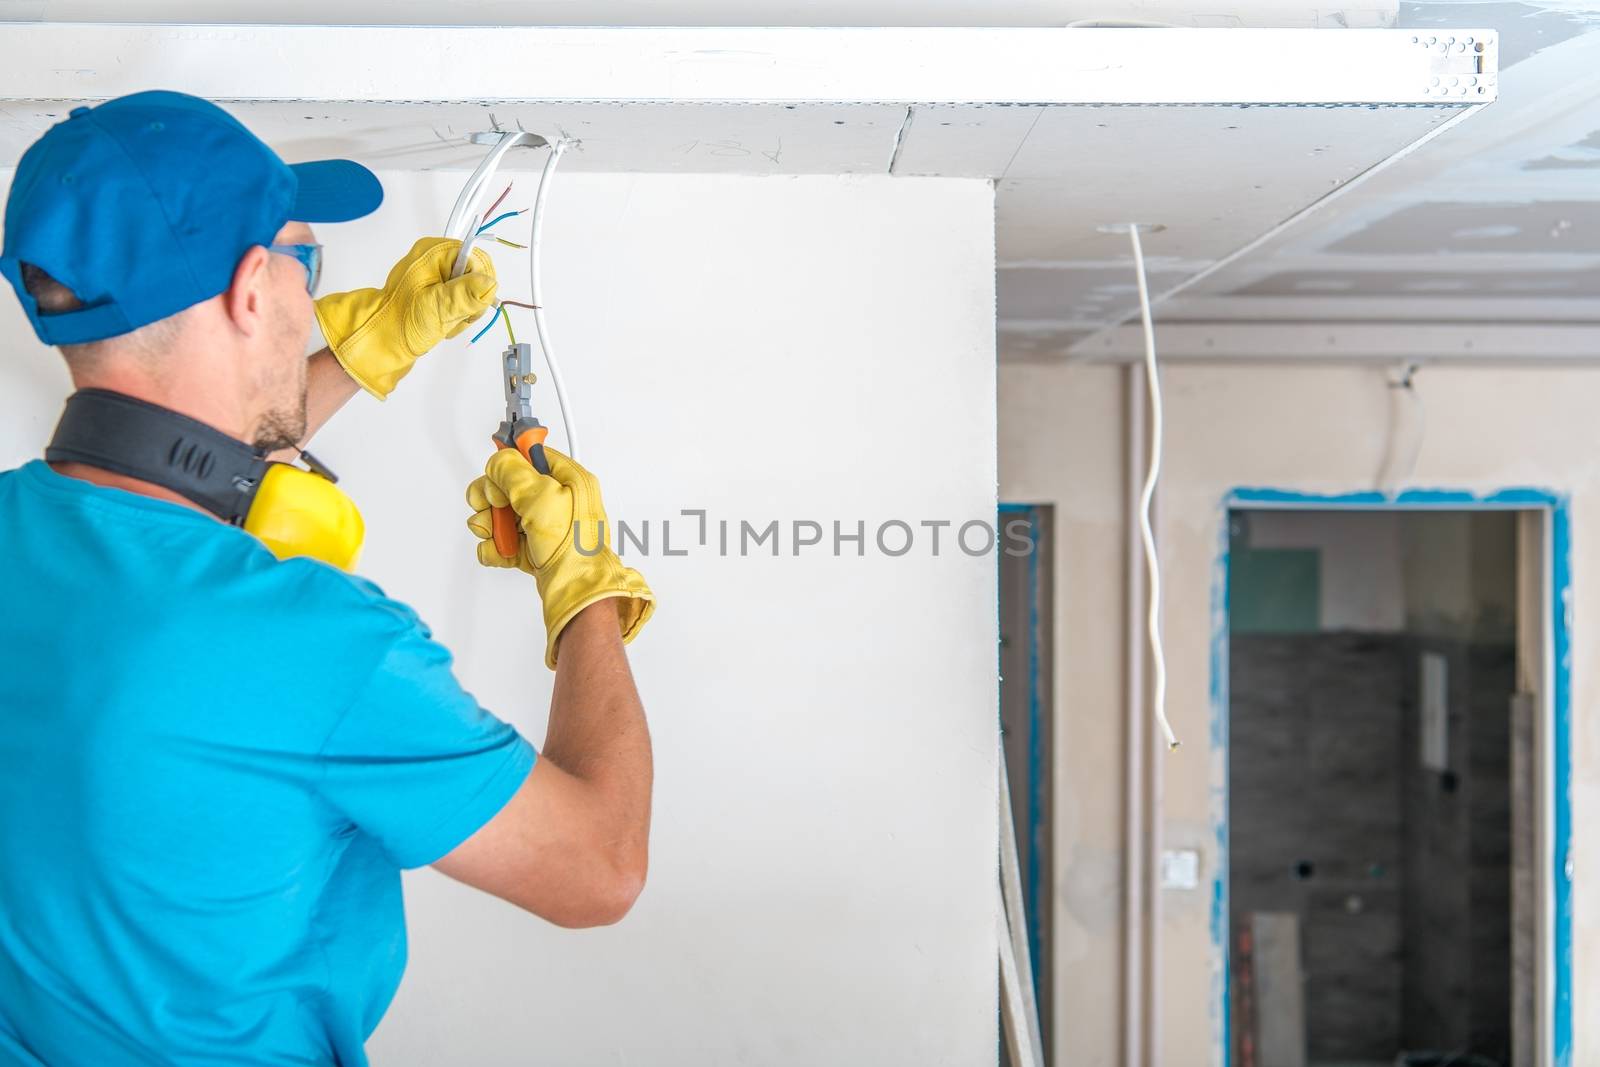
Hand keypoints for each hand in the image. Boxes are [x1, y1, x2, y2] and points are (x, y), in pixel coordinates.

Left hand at [314, 237, 497, 398]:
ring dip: (465, 312)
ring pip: (474, 291)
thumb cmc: (401, 322)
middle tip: (453, 316)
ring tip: (445, 322)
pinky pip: (464, 300)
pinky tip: (444, 323)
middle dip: (472, 301)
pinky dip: (459, 315)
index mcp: (434, 252)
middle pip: (478, 275)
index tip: (467, 305)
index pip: (477, 258)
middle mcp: (437, 258)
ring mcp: (438, 275)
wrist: (382, 340)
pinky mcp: (439, 290)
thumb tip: (490, 284)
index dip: (478, 284)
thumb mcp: (435, 308)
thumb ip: (464, 295)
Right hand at [467, 448, 654, 669]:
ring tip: (499, 537)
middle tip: (495, 510)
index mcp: (568, 479)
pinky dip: (497, 548)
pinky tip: (502, 553)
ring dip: (491, 526)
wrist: (576, 589)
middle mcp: (557, 500)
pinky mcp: (535, 548)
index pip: (530, 456)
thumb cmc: (573, 546)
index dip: (508, 465)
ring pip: (501, 515)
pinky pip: (504, 540)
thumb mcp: (542, 496)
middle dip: (492, 501)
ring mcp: (545, 525)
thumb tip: (498, 462)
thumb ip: (513, 472)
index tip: (496, 477)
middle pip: (508, 487)